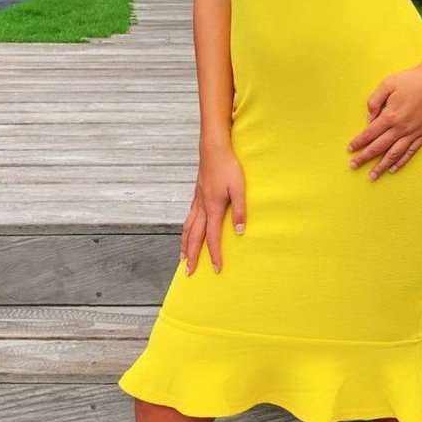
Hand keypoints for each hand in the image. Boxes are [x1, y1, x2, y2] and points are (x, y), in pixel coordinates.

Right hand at [180, 143, 245, 275]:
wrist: (213, 149)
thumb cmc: (228, 167)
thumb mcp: (239, 188)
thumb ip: (240, 211)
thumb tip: (239, 232)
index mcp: (213, 208)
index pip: (213, 238)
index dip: (214, 255)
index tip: (216, 269)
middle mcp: (202, 207)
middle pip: (194, 237)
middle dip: (192, 256)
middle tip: (188, 272)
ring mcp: (197, 201)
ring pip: (188, 228)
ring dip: (184, 244)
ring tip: (182, 257)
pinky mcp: (197, 194)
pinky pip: (188, 217)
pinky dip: (185, 229)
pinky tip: (187, 231)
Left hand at [346, 63, 421, 179]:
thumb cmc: (412, 80)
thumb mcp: (387, 84)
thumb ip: (374, 101)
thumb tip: (368, 118)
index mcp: (390, 116)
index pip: (369, 134)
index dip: (358, 143)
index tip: (350, 150)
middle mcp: (400, 128)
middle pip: (379, 147)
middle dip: (364, 158)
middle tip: (353, 166)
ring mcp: (413, 133)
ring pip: (394, 154)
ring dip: (381, 166)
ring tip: (372, 176)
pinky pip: (410, 152)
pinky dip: (401, 162)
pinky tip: (393, 169)